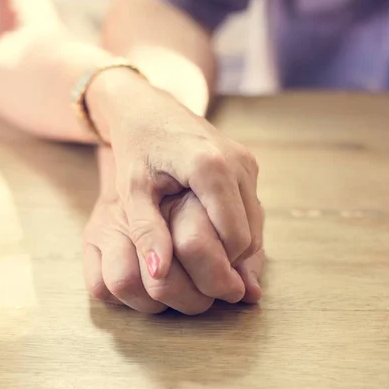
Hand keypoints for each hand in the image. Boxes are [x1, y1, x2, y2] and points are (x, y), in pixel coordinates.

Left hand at [82, 147, 264, 313]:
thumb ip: (146, 232)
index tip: (196, 278)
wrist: (148, 109)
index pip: (234, 236)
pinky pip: (252, 209)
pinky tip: (208, 234)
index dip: (220, 264)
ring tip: (201, 254)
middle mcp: (238, 162)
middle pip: (250, 233)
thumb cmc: (136, 150)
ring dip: (234, 245)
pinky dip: (238, 228)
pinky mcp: (248, 163)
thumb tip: (158, 274)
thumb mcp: (132, 192)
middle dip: (229, 259)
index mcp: (211, 168)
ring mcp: (247, 162)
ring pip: (256, 223)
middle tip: (198, 273)